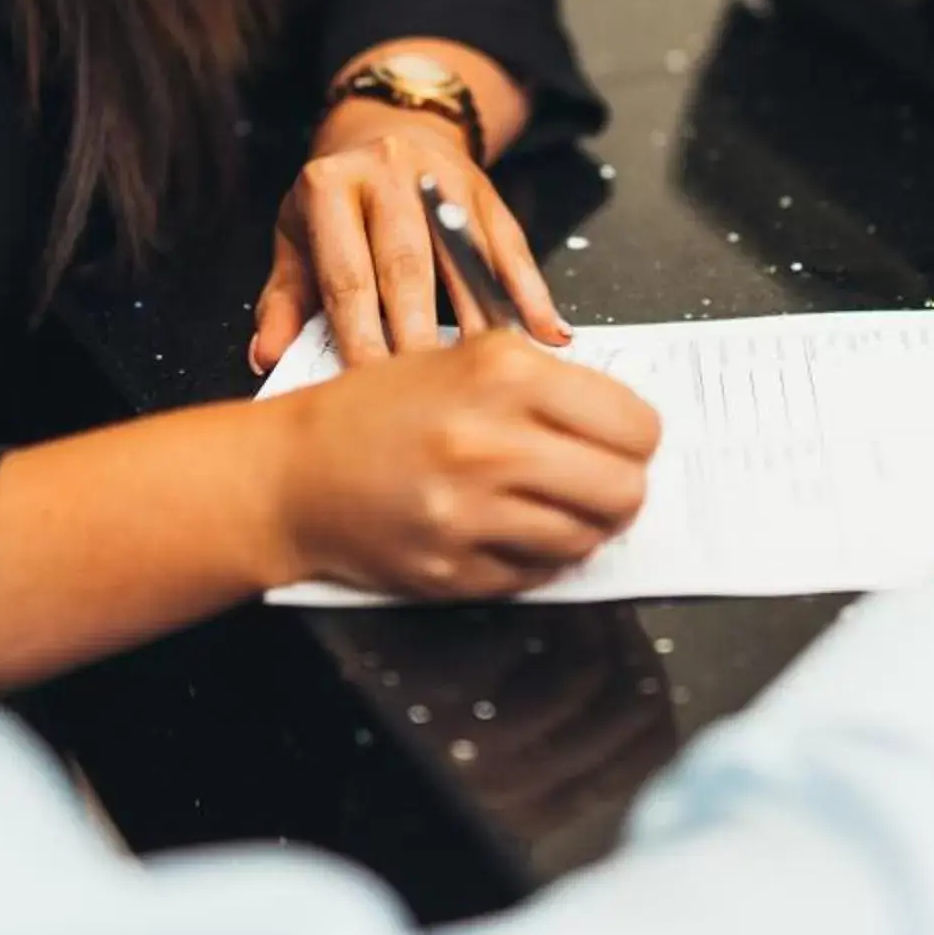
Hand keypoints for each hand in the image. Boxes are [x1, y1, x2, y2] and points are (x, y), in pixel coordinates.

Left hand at [251, 103, 568, 372]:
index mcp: (329, 186)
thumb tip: (267, 358)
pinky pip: (511, 246)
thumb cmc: (338, 207)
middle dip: (418, 334)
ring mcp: (441, 176)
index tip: (368, 387)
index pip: (346, 273)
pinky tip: (547, 334)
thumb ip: (284, 302)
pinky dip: (530, 293)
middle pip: (407, 264)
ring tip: (488, 375)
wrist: (387, 134)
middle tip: (428, 396)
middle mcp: (387, 171)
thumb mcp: (299, 241)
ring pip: (465, 256)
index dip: (359, 334)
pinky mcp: (486, 188)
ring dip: (480, 321)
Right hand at [263, 330, 660, 599]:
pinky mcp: (453, 569)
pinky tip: (506, 529)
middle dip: (622, 489)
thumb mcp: (461, 359)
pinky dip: (536, 557)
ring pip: (587, 539)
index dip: (638, 438)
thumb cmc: (378, 411)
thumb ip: (546, 385)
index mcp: (503, 374)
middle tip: (598, 481)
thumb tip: (628, 426)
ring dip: (580, 527)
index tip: (624, 441)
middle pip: (624, 490)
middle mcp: (489, 442)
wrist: (295, 473)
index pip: (635, 424)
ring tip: (548, 505)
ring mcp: (470, 513)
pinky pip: (538, 575)